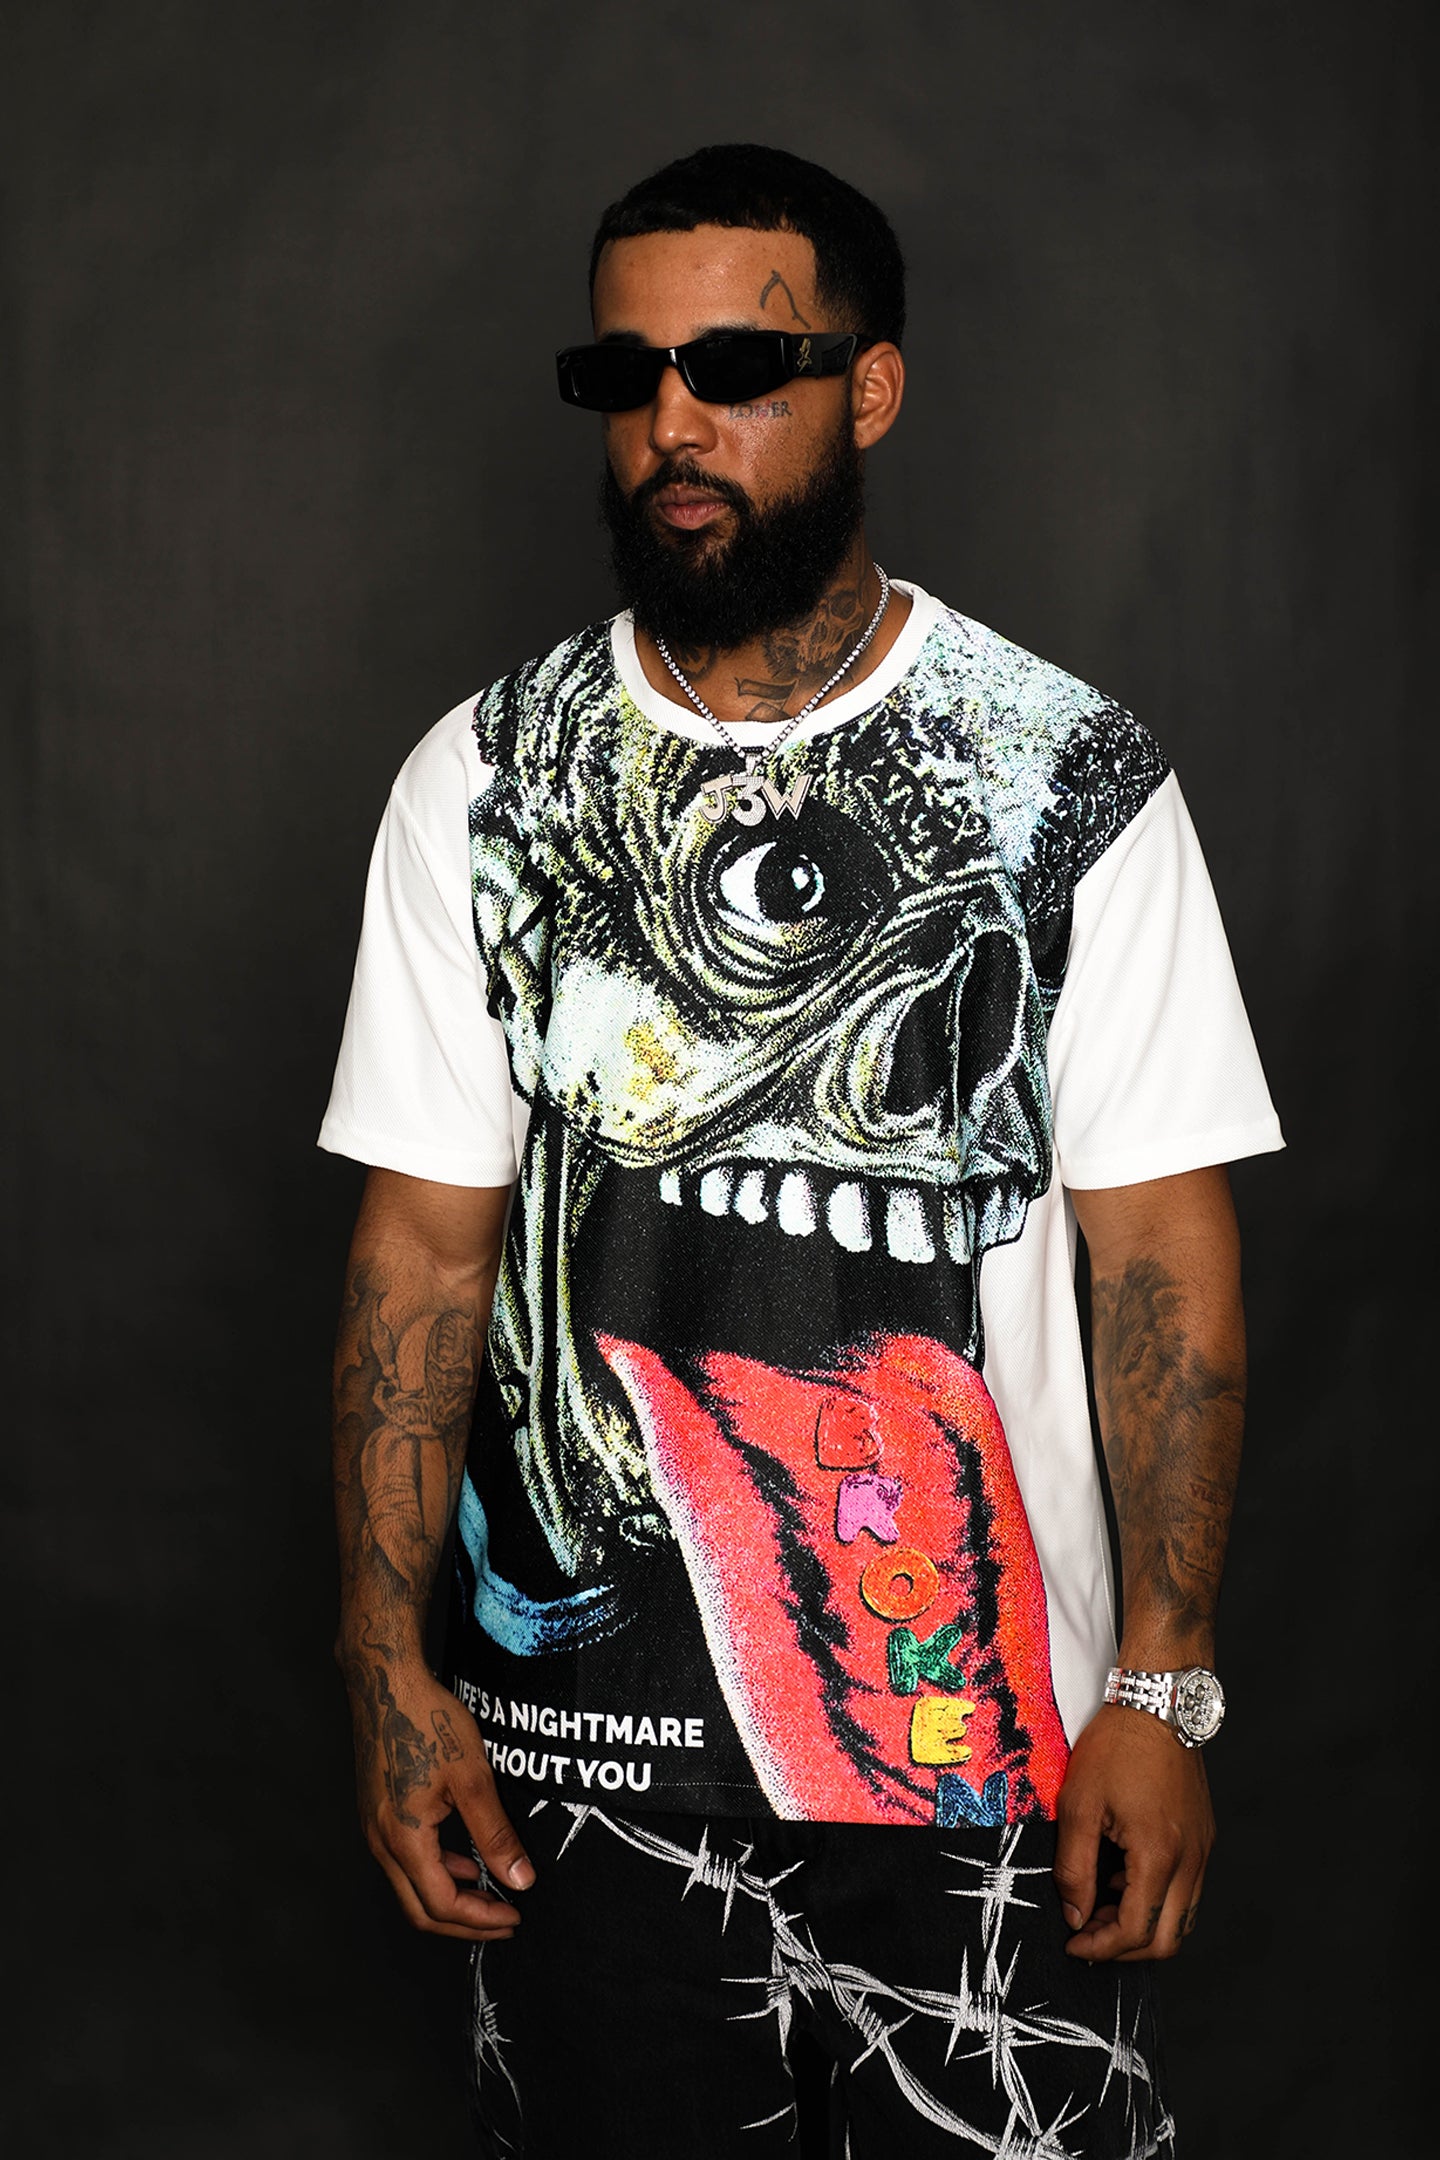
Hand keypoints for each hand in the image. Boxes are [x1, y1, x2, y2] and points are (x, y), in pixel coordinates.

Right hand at [341, 1639, 532, 1940]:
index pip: (442, 1905)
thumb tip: (520, 1880)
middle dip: (464, 1924)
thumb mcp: (473, 1778)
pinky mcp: (376, 1814)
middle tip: (504, 1921)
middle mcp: (381, 1842)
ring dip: (450, 1898)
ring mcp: (374, 1829)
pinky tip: (463, 1858)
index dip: (481, 1920)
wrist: (384, 1683)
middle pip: (420, 1910)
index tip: (514, 1918)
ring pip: (410, 1888)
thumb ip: (495, 1834)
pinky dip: (436, 1872)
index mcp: (404, 1839)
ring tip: (490, 1893)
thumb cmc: (427, 1721)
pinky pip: (404, 1862)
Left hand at [1053, 1704, 1213, 1961]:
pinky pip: (1187, 1890)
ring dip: (1144, 1925)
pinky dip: (1157, 1899)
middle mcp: (1191, 1860)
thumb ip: (1074, 1868)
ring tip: (1102, 1904)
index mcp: (1159, 1856)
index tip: (1072, 1944)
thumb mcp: (1079, 1805)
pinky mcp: (1203, 1837)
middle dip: (1125, 1948)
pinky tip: (1122, 1876)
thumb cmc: (1116, 1747)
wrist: (1158, 1703)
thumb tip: (1075, 1915)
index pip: (1136, 1931)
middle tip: (1088, 1933)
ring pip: (1182, 1918)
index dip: (1101, 1948)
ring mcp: (1202, 1849)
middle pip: (1168, 1939)